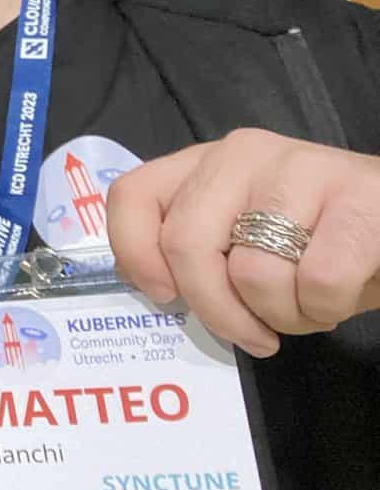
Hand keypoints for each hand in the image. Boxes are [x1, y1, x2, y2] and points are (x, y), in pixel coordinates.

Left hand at [108, 129, 379, 356]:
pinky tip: (341, 296)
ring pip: (252, 272)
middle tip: (252, 334)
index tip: (164, 296)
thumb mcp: (249, 239)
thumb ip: (198, 250)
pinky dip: (326, 308)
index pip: (133, 195)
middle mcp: (244, 154)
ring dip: (282, 314)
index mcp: (208, 163)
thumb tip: (150, 286)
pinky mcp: (359, 199)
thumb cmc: (323, 240)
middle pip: (185, 244)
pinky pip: (318, 282)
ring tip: (307, 305)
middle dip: (217, 310)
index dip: (134, 253)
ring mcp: (302, 169)